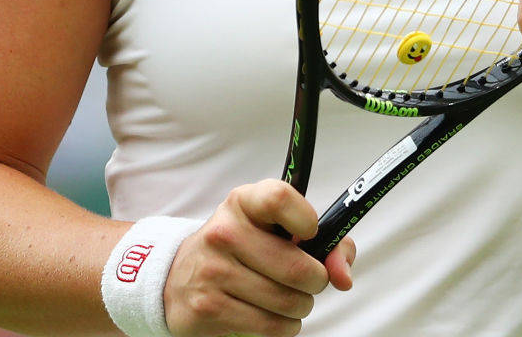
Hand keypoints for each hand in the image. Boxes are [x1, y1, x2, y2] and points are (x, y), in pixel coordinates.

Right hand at [163, 180, 356, 336]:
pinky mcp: (208, 309)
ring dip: (299, 307)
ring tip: (286, 298)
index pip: (279, 198)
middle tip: (307, 281)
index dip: (306, 219)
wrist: (179, 280)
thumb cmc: (242, 251)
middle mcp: (223, 233)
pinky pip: (271, 327)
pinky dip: (282, 326)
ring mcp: (212, 272)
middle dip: (315, 282)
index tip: (311, 233)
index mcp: (242, 203)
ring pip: (289, 302)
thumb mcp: (275, 231)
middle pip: (298, 268)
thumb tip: (343, 276)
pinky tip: (270, 314)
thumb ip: (325, 243)